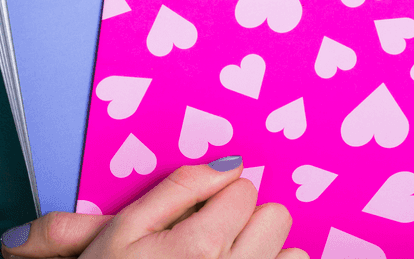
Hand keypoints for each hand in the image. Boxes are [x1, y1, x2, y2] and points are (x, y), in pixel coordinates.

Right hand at [0, 158, 307, 258]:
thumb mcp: (119, 235)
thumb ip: (173, 189)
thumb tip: (227, 162)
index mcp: (197, 247)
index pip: (244, 187)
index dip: (222, 196)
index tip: (204, 212)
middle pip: (276, 216)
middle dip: (249, 222)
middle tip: (218, 240)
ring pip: (294, 254)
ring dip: (268, 255)